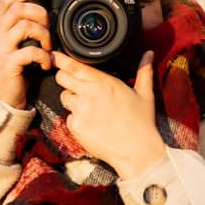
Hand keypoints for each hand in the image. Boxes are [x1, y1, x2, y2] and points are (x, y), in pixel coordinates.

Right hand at [0, 0, 53, 108]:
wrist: (0, 99)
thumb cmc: (12, 72)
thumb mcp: (12, 47)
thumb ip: (20, 30)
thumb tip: (43, 15)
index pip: (6, 0)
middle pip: (17, 9)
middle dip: (40, 14)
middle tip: (49, 28)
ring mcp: (0, 50)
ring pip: (25, 27)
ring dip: (44, 35)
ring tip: (49, 48)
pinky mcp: (8, 65)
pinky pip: (30, 52)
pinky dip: (44, 56)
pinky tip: (46, 64)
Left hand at [56, 51, 166, 178]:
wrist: (137, 151)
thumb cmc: (142, 122)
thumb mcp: (145, 94)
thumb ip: (144, 71)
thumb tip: (149, 53)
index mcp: (105, 82)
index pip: (75, 66)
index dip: (62, 60)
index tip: (54, 56)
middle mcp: (90, 93)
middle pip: (62, 77)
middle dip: (65, 79)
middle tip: (74, 85)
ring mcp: (81, 110)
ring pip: (64, 97)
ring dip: (72, 100)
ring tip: (90, 109)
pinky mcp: (76, 126)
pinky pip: (68, 118)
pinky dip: (76, 120)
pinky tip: (91, 125)